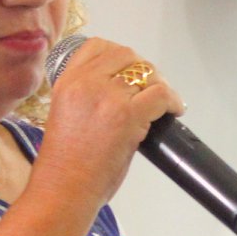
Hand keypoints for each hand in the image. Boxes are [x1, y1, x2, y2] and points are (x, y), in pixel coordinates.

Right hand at [30, 37, 183, 210]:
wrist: (63, 189)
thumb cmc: (64, 165)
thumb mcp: (65, 115)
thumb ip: (88, 96)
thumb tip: (121, 92)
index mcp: (67, 82)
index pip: (97, 46)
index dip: (120, 56)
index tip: (130, 72)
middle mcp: (85, 82)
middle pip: (126, 54)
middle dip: (143, 69)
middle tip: (151, 88)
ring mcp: (107, 96)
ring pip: (146, 72)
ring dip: (160, 84)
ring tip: (164, 101)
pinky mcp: (127, 115)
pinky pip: (161, 94)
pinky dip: (172, 101)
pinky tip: (173, 111)